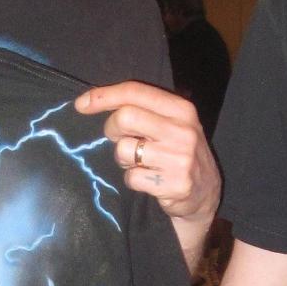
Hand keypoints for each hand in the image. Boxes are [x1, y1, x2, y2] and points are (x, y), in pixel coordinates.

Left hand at [74, 80, 220, 231]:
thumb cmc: (178, 153)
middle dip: (112, 130)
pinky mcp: (175, 184)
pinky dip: (133, 180)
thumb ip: (142, 109)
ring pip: (124, 150)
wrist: (206, 194)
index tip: (81, 104)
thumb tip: (89, 101)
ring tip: (141, 163)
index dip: (103, 96)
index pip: (135, 92)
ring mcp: (180, 158)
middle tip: (121, 140)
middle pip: (125, 117)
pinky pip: (131, 178)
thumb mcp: (171, 124)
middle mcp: (183, 130)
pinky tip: (149, 180)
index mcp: (181, 109)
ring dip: (124, 159)